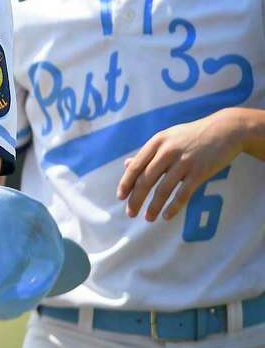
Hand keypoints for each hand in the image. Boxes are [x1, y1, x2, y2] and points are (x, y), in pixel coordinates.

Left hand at [118, 109, 244, 221]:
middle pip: (146, 180)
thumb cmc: (193, 135)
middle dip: (136, 199)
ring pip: (163, 189)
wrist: (226, 129)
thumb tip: (127, 165)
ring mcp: (184, 161)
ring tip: (148, 218)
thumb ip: (148, 153)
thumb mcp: (167, 138)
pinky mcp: (200, 171)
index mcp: (157, 142)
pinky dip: (173, 207)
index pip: (136, 166)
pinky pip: (183, 193)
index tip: (120, 197)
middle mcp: (167, 151)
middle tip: (130, 213)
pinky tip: (167, 216)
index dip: (126, 183)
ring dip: (153, 206)